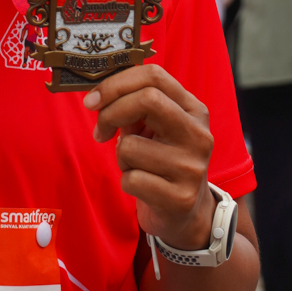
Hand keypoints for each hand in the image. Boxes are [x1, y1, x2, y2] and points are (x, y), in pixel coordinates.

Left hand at [83, 64, 214, 250]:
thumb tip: (98, 94)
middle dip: (111, 113)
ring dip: (120, 157)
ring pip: (130, 146)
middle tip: (100, 130)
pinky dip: (127, 181)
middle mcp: (198, 134)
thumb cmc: (163, 162)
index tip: (93, 99)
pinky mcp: (180, 197)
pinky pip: (130, 179)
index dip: (116, 83)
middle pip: (147, 99)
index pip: (155, 76)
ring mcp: (192, 167)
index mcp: (194, 110)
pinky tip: (142, 186)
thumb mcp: (156, 129)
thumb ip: (135, 107)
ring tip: (136, 165)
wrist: (186, 214)